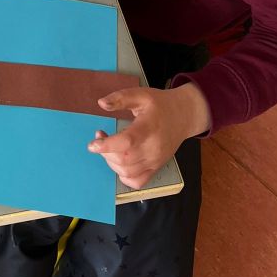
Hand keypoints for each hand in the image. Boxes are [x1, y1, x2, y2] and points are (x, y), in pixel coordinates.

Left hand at [88, 83, 209, 188]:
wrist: (183, 116)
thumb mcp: (141, 94)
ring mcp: (155, 161)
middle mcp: (153, 148)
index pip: (126, 142)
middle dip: (105, 152)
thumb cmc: (160, 105)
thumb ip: (120, 98)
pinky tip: (119, 162)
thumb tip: (101, 103)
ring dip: (111, 162)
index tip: (92, 143)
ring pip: (127, 172)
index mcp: (148, 128)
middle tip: (99, 136)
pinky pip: (137, 182)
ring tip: (107, 147)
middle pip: (124, 160)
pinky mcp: (156, 168)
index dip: (107, 145)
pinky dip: (124, 176)